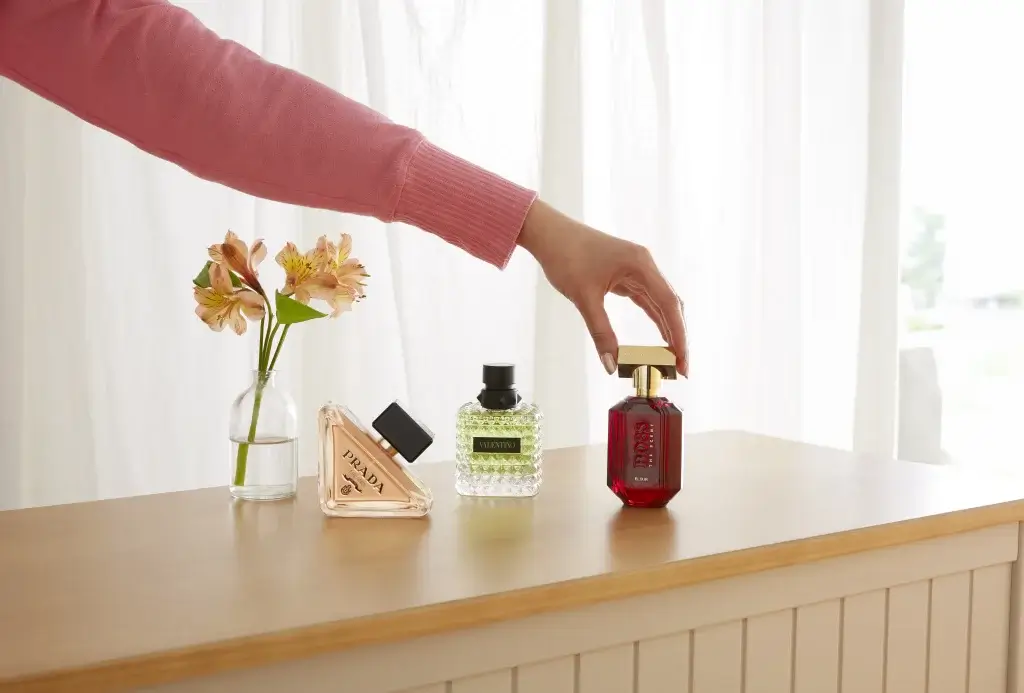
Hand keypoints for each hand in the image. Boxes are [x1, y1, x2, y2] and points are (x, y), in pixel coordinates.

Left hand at [517, 200, 687, 376]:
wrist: (549, 232)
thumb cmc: (565, 256)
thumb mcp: (584, 298)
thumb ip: (601, 333)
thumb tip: (611, 364)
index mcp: (640, 264)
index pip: (668, 304)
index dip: (678, 335)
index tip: (682, 361)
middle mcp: (644, 264)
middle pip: (670, 304)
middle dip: (678, 335)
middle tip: (681, 367)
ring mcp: (637, 268)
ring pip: (660, 302)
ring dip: (668, 328)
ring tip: (672, 358)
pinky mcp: (626, 273)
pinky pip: (646, 298)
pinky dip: (654, 317)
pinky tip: (660, 337)